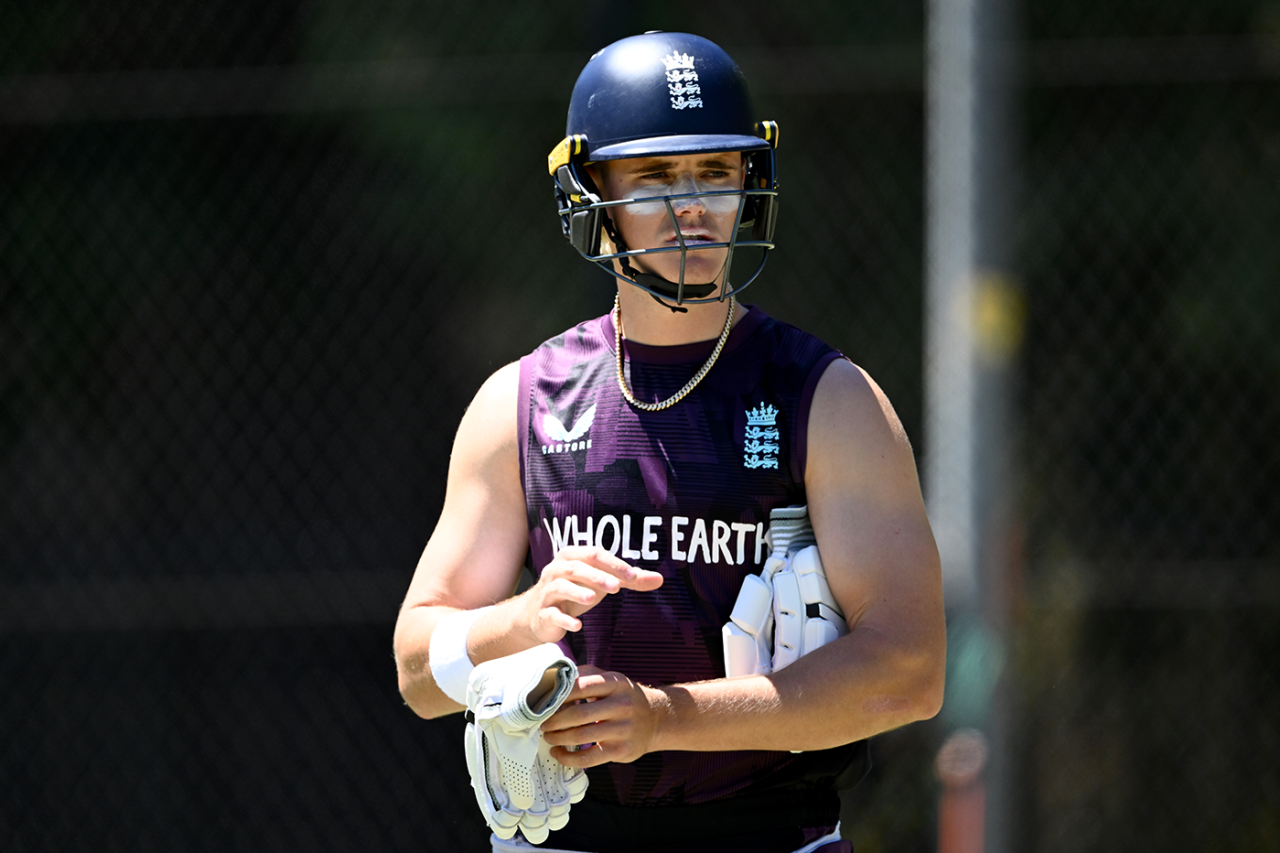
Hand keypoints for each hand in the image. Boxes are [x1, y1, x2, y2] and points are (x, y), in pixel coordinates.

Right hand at [518, 548, 663, 643]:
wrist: (537, 615)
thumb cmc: (574, 592)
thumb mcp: (601, 583)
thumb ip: (629, 580)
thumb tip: (660, 579)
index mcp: (572, 557)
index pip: (594, 554)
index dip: (613, 564)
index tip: (632, 576)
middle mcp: (556, 570)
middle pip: (576, 567)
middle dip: (596, 576)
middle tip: (616, 586)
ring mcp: (548, 592)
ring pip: (561, 587)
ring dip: (577, 592)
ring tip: (594, 599)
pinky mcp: (543, 613)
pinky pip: (552, 614)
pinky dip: (564, 620)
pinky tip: (578, 626)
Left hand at [540, 666, 666, 766]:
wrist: (656, 719)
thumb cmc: (624, 697)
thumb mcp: (611, 679)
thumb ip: (585, 675)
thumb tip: (554, 677)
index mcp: (615, 683)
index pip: (580, 686)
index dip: (558, 695)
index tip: (543, 702)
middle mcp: (621, 705)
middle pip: (578, 713)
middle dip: (554, 720)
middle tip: (541, 723)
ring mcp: (623, 729)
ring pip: (581, 736)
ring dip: (558, 738)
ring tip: (547, 736)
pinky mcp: (621, 750)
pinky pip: (588, 758)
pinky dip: (568, 758)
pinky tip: (558, 753)